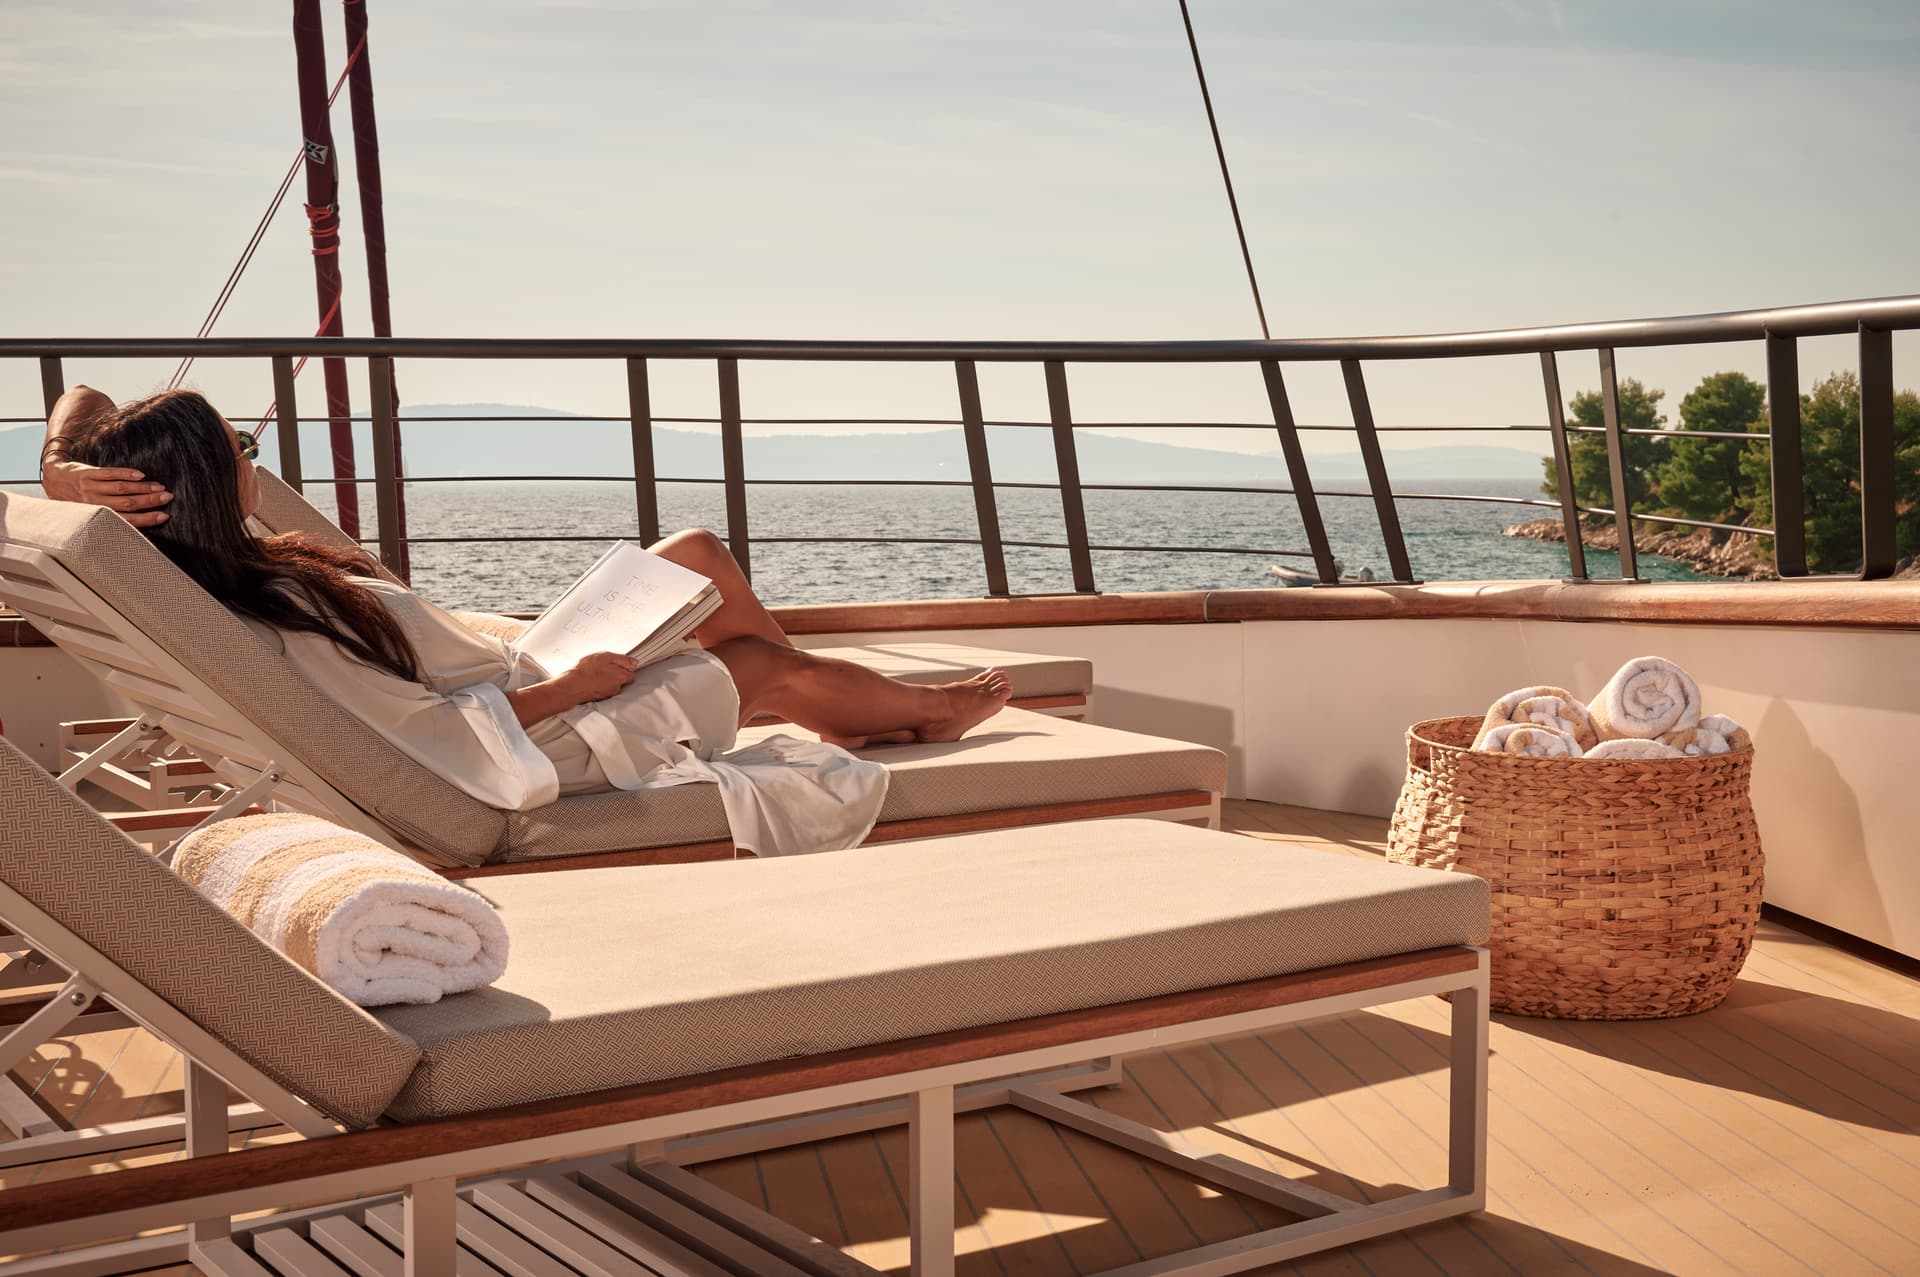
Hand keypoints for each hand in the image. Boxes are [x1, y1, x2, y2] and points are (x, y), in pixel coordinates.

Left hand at [41, 457, 172, 527]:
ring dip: (142, 488)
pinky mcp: (87, 473)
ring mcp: (90, 487)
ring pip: (121, 489)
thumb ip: (107, 519)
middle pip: (127, 503)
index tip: (164, 516)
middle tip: (168, 497)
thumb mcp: (87, 515)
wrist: (53, 479)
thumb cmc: (73, 499)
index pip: (127, 520)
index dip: (147, 518)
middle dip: (150, 501)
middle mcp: (94, 503)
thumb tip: (136, 525)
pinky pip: (109, 473)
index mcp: (96, 517)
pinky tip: (140, 475)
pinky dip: (126, 474)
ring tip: (159, 487)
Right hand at [558, 651, 638, 703]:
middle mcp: (616, 688)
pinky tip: (590, 678)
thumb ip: (622, 659)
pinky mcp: (598, 697)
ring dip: (605, 678)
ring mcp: (607, 694)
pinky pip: (601, 689)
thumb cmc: (587, 670)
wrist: (571, 686)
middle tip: (603, 665)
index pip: (631, 674)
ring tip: (594, 671)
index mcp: (621, 677)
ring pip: (610, 684)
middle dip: (614, 673)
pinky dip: (597, 684)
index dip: (625, 667)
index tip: (617, 663)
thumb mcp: (606, 657)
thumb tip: (635, 662)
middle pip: (620, 679)